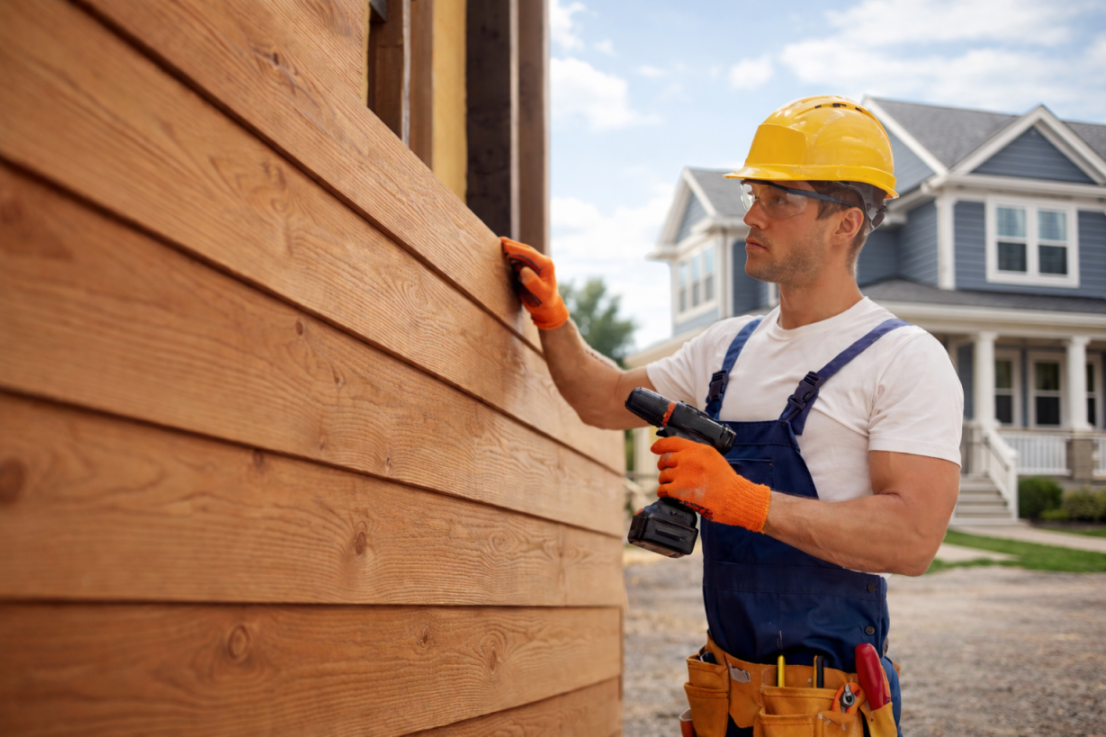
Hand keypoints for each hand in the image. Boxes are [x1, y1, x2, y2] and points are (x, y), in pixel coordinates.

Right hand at [501, 237, 569, 329]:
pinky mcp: (528, 269)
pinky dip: (510, 257)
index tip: (505, 246)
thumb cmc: (545, 302)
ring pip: (521, 254)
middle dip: (513, 245)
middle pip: (525, 250)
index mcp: (546, 264)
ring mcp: (534, 265)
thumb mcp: (541, 294)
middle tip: (499, 240)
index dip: (517, 249)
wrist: (546, 308)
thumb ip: (533, 282)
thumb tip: (523, 270)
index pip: (530, 253)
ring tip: (498, 246)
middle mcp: (541, 262)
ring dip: (511, 250)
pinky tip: (502, 255)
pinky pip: (518, 260)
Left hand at [653, 436, 770, 531]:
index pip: (672, 442)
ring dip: (666, 481)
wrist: (734, 498)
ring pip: (663, 475)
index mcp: (698, 449)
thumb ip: (696, 454)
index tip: (654, 448)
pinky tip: (668, 494)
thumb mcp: (713, 458)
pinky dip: (663, 492)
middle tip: (667, 471)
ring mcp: (682, 475)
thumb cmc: (726, 481)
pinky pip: (662, 489)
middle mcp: (689, 459)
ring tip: (673, 485)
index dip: (660, 445)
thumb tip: (678, 455)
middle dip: (663, 465)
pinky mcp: (679, 490)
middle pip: (665, 459)